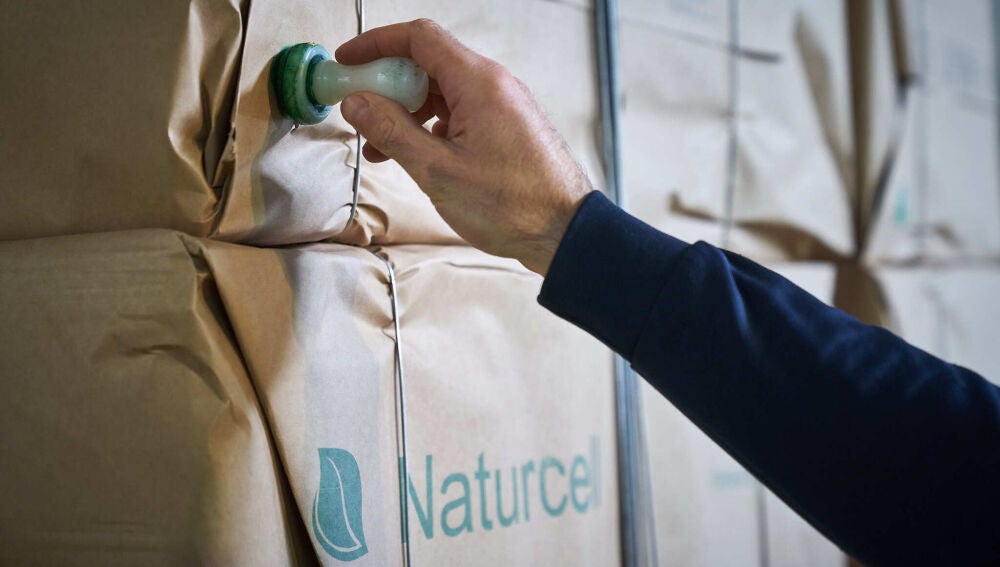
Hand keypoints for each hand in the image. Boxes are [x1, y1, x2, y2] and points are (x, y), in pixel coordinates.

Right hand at [336, 19, 592, 275]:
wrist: (564, 233)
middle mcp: (494, 85)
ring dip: (407, 111)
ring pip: (443, 92)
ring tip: (379, 146)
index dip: (377, 44)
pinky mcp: (508, 128)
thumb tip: (356, 103)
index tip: (348, 61)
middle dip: (387, 84)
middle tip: (358, 110)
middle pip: (429, 63)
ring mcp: (503, 106)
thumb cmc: (512, 205)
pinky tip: (414, 155)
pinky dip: (431, 126)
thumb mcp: (438, 170)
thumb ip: (392, 131)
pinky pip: (461, 113)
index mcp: (478, 83)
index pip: (419, 38)